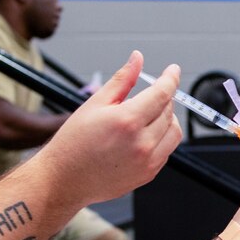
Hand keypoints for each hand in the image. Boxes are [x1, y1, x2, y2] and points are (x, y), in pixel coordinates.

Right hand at [38, 52, 182, 206]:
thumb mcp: (94, 104)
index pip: (162, 93)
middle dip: (163, 98)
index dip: (171, 78)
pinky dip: (162, 138)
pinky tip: (143, 135)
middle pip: (169, 111)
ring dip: (168, 118)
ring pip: (174, 132)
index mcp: (127, 121)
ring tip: (149, 115)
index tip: (173, 71)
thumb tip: (137, 59)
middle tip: (148, 95)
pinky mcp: (147, 175)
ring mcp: (146, 162)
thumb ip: (122, 80)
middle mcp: (141, 143)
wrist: (64, 180)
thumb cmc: (73, 143)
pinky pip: (166, 151)